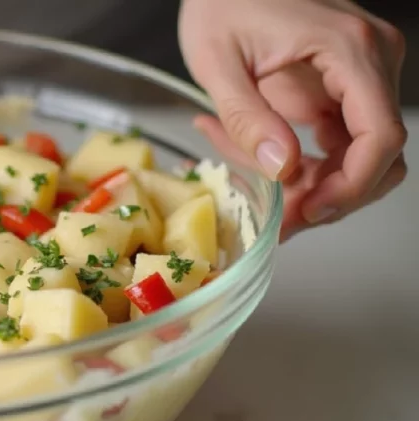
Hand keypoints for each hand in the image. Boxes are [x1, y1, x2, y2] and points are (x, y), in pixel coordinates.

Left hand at [179, 0, 406, 240]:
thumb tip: (281, 168)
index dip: (352, 185)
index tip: (310, 210)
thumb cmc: (220, 2)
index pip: (381, 135)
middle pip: (378, 153)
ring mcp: (360, 74)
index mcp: (348, 49)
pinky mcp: (341, 87)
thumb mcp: (216, 62)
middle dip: (332, 196)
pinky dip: (307, 167)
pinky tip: (260, 166)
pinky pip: (340, 142)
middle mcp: (370, 60)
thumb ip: (247, 117)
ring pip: (361, 154)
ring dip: (318, 187)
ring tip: (263, 197)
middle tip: (281, 221)